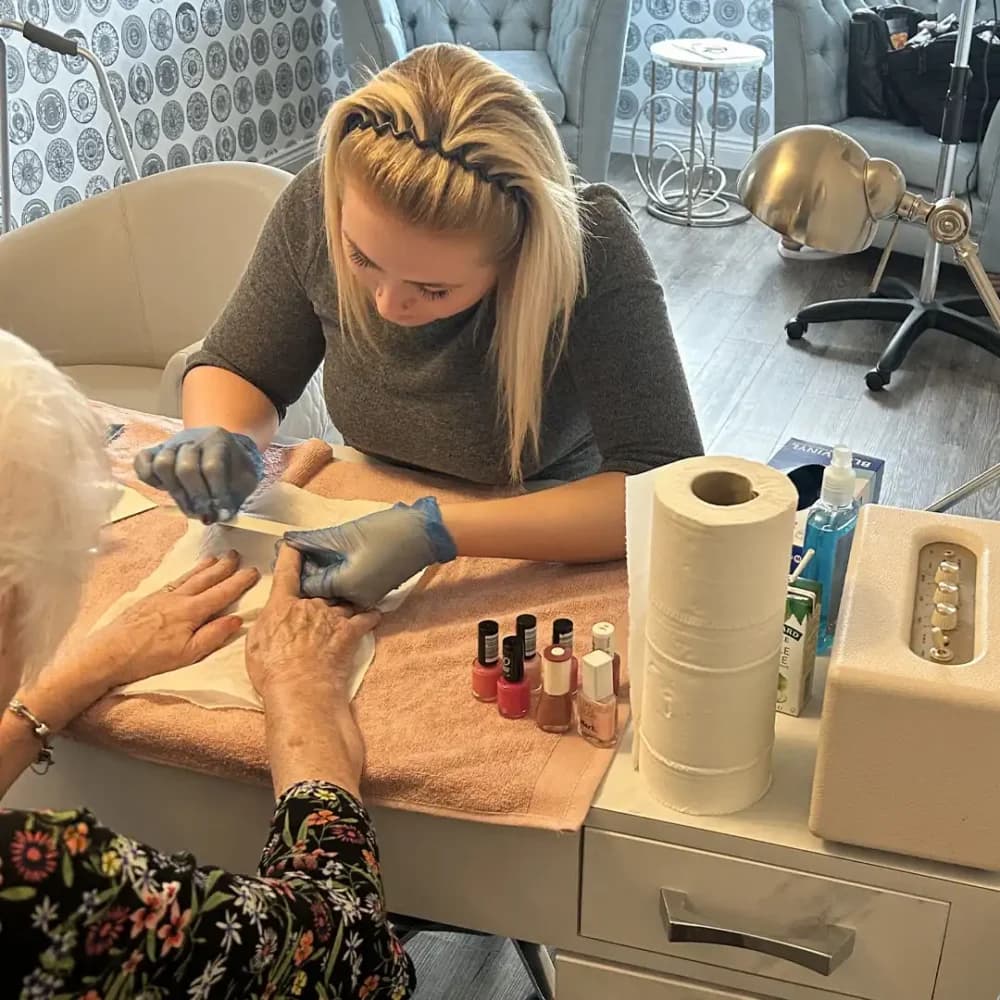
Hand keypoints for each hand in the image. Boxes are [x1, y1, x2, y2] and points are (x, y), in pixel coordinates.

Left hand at [83, 552, 258, 687]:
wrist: (109, 653)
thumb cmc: (150, 658)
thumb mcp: (188, 654)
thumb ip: (213, 635)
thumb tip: (237, 619)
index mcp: (192, 612)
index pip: (222, 593)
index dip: (239, 582)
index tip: (253, 571)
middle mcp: (179, 598)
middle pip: (207, 579)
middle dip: (224, 567)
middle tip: (237, 555)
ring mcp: (162, 596)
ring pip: (190, 576)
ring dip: (206, 567)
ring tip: (217, 558)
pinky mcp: (149, 598)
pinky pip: (174, 580)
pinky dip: (186, 573)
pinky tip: (188, 573)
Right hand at [134, 426, 263, 522]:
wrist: (223, 446)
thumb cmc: (235, 468)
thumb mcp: (245, 479)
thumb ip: (237, 497)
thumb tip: (224, 521)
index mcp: (218, 440)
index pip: (212, 467)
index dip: (217, 494)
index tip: (223, 515)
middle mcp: (191, 438)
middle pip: (186, 468)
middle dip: (197, 497)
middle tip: (205, 515)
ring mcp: (170, 443)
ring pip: (162, 464)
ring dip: (175, 492)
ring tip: (189, 508)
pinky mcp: (155, 450)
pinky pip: (142, 461)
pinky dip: (149, 478)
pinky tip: (165, 490)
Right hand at [246, 546, 379, 696]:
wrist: (301, 689)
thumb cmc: (273, 671)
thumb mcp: (256, 643)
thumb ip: (266, 623)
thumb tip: (271, 617)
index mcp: (283, 605)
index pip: (287, 571)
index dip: (291, 553)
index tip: (295, 544)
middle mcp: (310, 604)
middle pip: (320, 585)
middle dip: (323, 581)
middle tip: (325, 581)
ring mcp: (332, 616)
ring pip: (343, 600)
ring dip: (346, 599)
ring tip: (351, 596)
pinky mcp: (350, 632)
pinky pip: (366, 618)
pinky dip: (371, 615)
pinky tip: (375, 614)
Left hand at [284, 496, 456, 607]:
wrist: (426, 535)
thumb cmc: (388, 532)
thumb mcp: (347, 534)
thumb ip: (315, 541)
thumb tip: (290, 541)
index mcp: (345, 586)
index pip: (306, 585)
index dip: (295, 566)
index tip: (290, 548)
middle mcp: (354, 599)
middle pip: (319, 591)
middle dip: (308, 570)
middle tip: (302, 546)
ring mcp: (366, 597)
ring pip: (333, 590)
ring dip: (324, 572)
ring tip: (318, 549)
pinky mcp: (374, 591)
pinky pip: (348, 588)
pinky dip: (339, 575)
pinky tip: (337, 556)